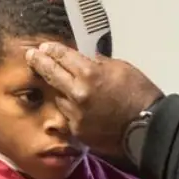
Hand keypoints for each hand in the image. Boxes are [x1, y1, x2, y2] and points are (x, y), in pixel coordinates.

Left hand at [26, 44, 163, 154]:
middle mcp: (77, 94)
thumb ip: (98, 63)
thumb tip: (86, 60)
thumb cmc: (140, 95)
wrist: (147, 128)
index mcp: (89, 74)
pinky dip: (71, 109)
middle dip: (40, 63)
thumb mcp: (122, 68)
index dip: (52, 50)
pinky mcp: (77, 131)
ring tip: (65, 86)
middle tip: (31, 56)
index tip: (44, 47)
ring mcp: (75, 114)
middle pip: (51, 74)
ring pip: (59, 97)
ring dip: (59, 90)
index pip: (63, 57)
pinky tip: (80, 107)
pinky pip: (68, 115)